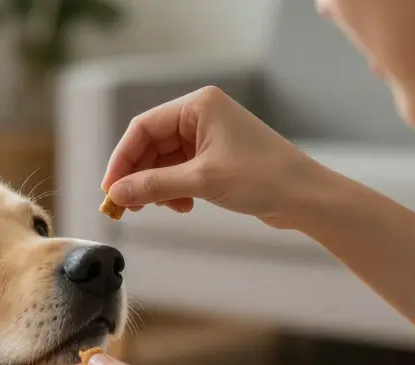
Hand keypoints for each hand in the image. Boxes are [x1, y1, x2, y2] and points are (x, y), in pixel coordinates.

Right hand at [102, 86, 318, 227]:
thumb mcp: (200, 181)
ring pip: (165, 161)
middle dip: (139, 176)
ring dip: (157, 187)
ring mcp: (210, 136)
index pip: (143, 128)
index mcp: (198, 105)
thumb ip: (153, 186)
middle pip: (151, 145)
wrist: (304, 196)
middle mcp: (202, 115)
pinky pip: (181, 171)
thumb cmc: (261, 178)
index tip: (110, 189)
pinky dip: (174, 190)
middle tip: (127, 206)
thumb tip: (117, 193)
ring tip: (163, 208)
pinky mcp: (217, 158)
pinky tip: (182, 206)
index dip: (122, 159)